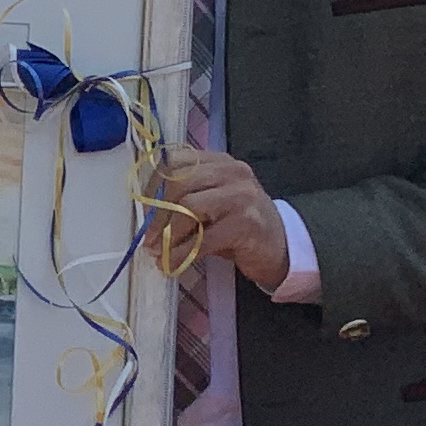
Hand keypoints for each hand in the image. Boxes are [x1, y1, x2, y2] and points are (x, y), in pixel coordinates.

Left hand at [150, 145, 292, 291]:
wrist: (283, 245)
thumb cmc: (240, 225)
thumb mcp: (212, 203)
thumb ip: (185, 198)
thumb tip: (146, 213)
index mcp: (220, 162)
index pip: (175, 161)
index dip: (153, 187)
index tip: (143, 211)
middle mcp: (232, 172)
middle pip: (179, 183)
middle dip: (158, 213)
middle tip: (148, 237)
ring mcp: (242, 195)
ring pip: (189, 206)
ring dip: (168, 234)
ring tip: (159, 252)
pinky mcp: (246, 223)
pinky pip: (203, 238)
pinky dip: (182, 253)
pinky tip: (173, 264)